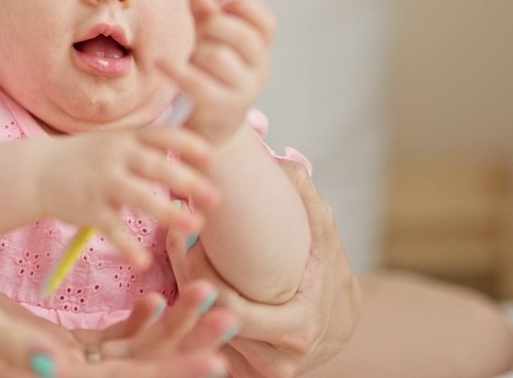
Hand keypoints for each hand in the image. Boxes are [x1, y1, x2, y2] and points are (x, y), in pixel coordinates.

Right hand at [0, 251, 234, 377]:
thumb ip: (16, 346)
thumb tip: (58, 365)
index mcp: (41, 375)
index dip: (170, 369)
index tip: (215, 353)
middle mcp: (53, 372)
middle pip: (137, 368)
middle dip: (185, 343)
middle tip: (228, 312)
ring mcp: (52, 358)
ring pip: (128, 353)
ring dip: (169, 328)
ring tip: (206, 297)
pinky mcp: (44, 339)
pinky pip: (103, 341)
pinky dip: (132, 322)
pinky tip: (149, 298)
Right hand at [35, 125, 219, 266]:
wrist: (38, 171)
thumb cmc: (87, 158)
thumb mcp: (116, 142)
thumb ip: (147, 147)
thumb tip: (194, 151)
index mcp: (127, 138)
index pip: (162, 135)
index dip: (188, 145)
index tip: (212, 157)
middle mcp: (115, 156)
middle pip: (156, 166)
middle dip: (187, 181)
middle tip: (215, 198)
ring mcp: (102, 182)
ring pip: (139, 197)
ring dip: (168, 212)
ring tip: (193, 226)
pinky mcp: (89, 208)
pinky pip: (112, 228)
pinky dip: (127, 247)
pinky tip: (142, 263)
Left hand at [158, 0, 274, 142]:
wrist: (211, 128)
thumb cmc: (210, 75)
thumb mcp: (210, 41)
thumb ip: (205, 14)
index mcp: (261, 49)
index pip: (266, 21)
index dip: (244, 7)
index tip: (222, 8)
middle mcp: (260, 69)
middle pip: (242, 36)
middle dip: (214, 27)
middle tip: (200, 33)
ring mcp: (245, 91)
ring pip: (217, 57)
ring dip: (196, 54)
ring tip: (191, 60)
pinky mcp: (223, 109)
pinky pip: (199, 84)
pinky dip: (176, 71)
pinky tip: (159, 63)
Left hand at [166, 160, 359, 376]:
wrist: (342, 320)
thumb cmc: (328, 271)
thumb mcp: (324, 231)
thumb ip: (304, 194)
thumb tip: (277, 157)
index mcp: (297, 327)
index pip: (232, 309)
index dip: (200, 274)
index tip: (184, 236)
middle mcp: (277, 359)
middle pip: (209, 323)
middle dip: (184, 280)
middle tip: (171, 239)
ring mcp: (259, 371)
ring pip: (203, 338)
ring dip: (182, 301)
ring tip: (170, 258)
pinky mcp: (246, 375)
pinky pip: (206, 349)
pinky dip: (191, 319)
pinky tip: (177, 286)